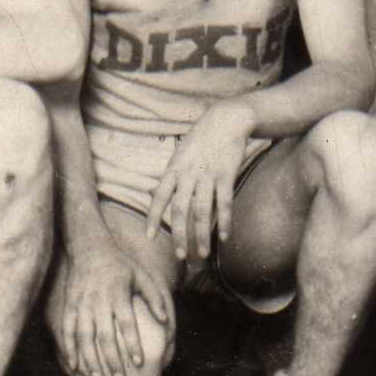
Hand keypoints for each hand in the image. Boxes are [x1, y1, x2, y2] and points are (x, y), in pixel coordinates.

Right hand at [54, 239, 174, 375]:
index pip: (126, 323)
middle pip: (105, 335)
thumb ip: (155, 297)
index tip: (138, 363)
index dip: (132, 343)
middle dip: (112, 359)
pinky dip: (69, 348)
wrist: (90, 247)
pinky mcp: (70, 306)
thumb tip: (165, 320)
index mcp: (118, 294)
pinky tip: (73, 366)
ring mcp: (82, 304)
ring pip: (84, 337)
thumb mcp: (142, 275)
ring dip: (90, 359)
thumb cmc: (121, 264)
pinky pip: (68, 330)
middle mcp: (99, 301)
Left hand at [145, 102, 250, 260]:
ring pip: (202, 210)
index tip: (149, 236)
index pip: (160, 197)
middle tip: (180, 256)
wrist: (226, 120)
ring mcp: (208, 174)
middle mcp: (188, 173)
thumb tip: (158, 197)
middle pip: (181, 210)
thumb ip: (172, 177)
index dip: (153, 217)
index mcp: (174, 169)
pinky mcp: (226, 174)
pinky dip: (225, 221)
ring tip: (202, 254)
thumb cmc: (201, 140)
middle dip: (180, 235)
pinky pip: (224, 202)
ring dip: (201, 235)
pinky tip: (224, 237)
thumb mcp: (180, 155)